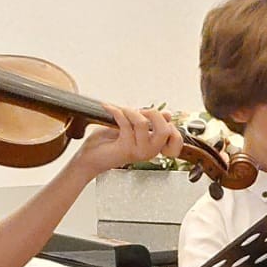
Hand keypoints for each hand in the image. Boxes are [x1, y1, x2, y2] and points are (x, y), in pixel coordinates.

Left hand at [66, 104, 186, 180]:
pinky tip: (109, 109)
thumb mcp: (132, 128)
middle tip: (139, 111)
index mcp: (154, 147)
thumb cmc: (108, 143)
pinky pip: (125, 124)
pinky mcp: (124, 149)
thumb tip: (167, 115)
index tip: (159, 118)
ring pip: (143, 123)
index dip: (171, 126)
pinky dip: (116, 111)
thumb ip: (148, 121)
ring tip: (121, 110)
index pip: (176, 140)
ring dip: (130, 111)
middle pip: (165, 130)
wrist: (89, 157)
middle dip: (153, 113)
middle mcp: (149, 152)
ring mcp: (138, 152)